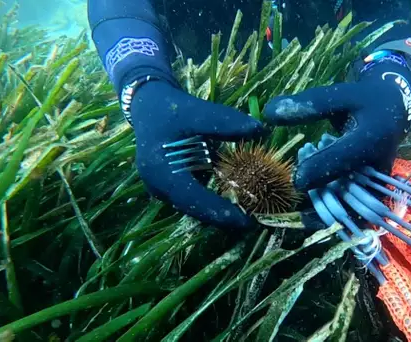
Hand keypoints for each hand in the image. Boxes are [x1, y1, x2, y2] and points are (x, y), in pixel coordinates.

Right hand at [129, 80, 265, 229]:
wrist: (149, 106)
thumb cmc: (171, 109)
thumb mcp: (199, 112)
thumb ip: (227, 122)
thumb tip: (261, 130)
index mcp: (161, 172)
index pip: (194, 200)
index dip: (221, 213)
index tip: (247, 222)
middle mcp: (159, 187)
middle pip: (195, 210)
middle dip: (224, 217)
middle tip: (255, 222)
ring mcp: (162, 189)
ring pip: (195, 207)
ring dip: (220, 210)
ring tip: (250, 213)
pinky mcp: (170, 187)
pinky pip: (194, 198)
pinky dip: (213, 200)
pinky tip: (236, 198)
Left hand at [262, 59, 410, 191]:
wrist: (394, 110)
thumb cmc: (363, 100)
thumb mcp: (338, 95)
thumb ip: (308, 105)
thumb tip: (268, 114)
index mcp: (370, 139)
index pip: (340, 159)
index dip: (316, 170)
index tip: (295, 179)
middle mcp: (377, 165)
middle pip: (344, 190)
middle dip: (318, 190)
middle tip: (299, 176)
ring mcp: (377, 181)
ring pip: (348, 204)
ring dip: (324, 201)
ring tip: (306, 185)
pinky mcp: (374, 190)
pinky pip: (351, 206)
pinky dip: (332, 204)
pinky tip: (314, 196)